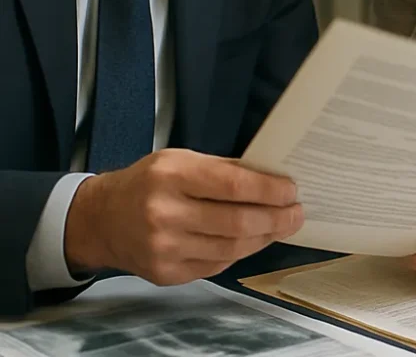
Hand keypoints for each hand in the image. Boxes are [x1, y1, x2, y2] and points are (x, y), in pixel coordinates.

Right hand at [65, 149, 303, 284]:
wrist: (102, 218)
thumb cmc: (149, 182)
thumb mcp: (182, 160)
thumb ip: (225, 169)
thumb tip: (273, 178)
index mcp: (172, 176)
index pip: (233, 185)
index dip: (269, 190)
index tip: (291, 191)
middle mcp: (164, 213)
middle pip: (237, 222)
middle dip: (276, 218)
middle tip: (296, 213)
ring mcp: (163, 248)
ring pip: (231, 248)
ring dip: (264, 237)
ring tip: (281, 226)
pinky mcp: (165, 273)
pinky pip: (216, 264)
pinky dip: (240, 252)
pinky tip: (253, 240)